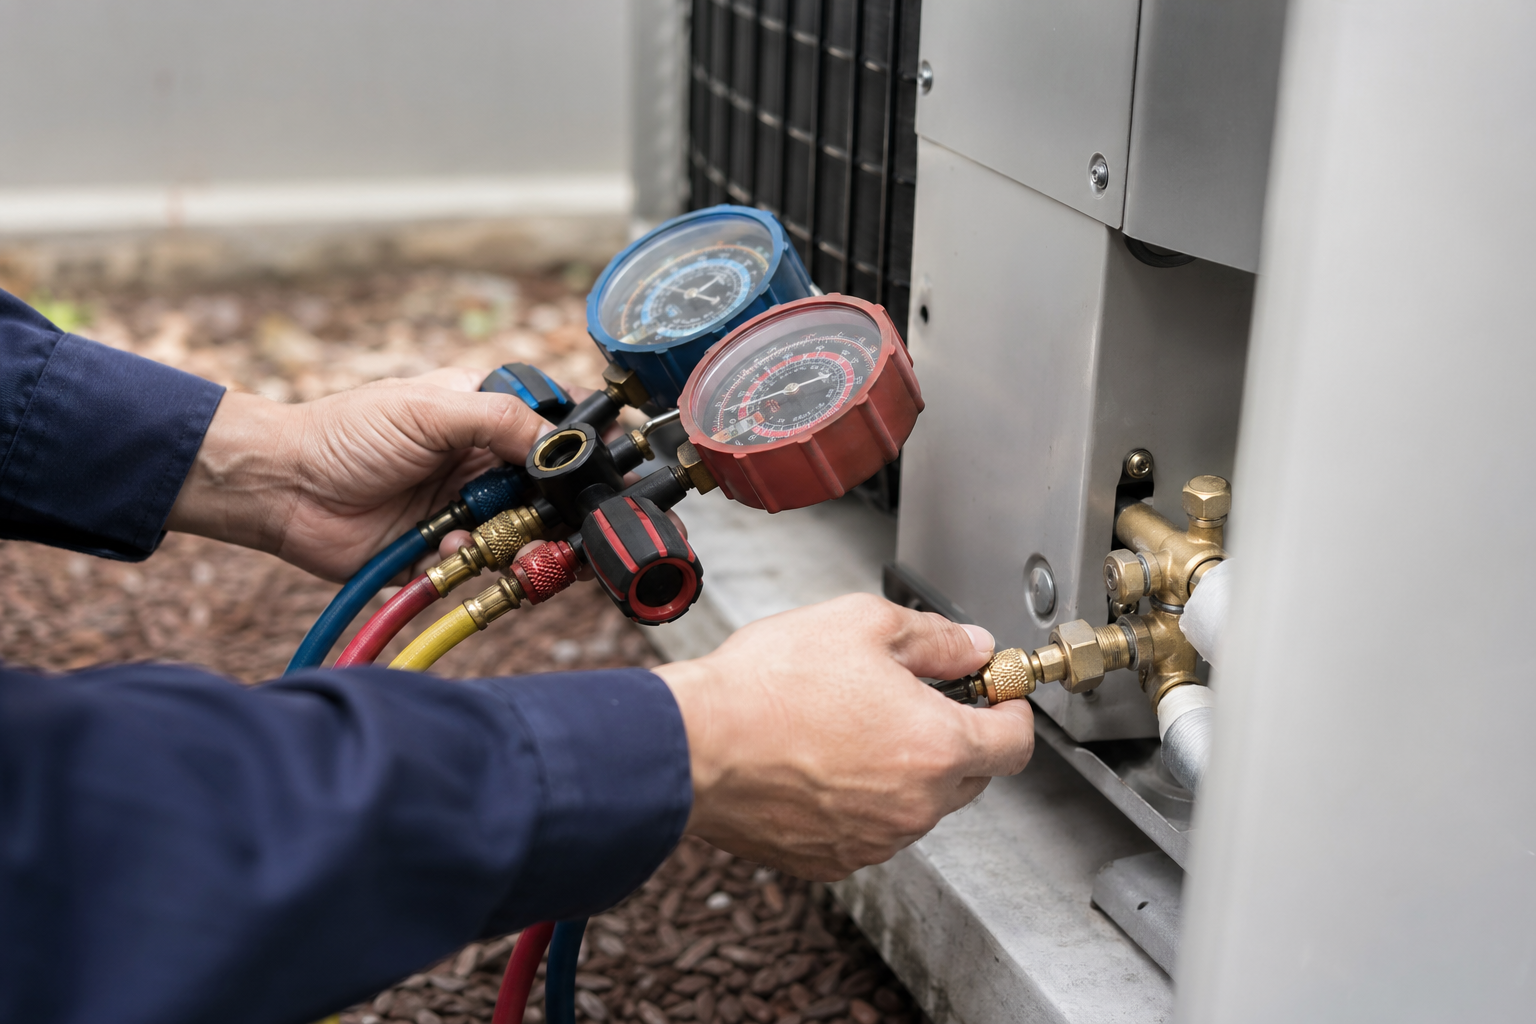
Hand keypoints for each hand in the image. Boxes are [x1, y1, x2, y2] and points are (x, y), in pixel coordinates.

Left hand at [167, 368, 550, 580]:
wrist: (285, 490)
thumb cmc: (346, 434)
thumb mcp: (429, 409)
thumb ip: (500, 420)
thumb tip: (561, 445)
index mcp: (483, 417)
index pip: (551, 428)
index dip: (576, 450)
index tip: (592, 469)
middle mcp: (480, 463)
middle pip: (550, 490)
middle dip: (560, 509)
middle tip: (565, 523)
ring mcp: (466, 508)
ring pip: (525, 532)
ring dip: (524, 539)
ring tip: (513, 542)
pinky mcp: (445, 550)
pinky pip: (482, 564)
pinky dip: (474, 558)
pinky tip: (448, 545)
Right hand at [653, 594, 1034, 880]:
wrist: (691, 743)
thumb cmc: (766, 686)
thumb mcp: (863, 623)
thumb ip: (935, 638)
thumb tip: (971, 647)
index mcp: (936, 747)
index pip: (1016, 743)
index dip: (1011, 710)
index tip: (995, 694)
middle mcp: (914, 806)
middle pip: (971, 776)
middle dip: (956, 735)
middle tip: (915, 698)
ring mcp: (873, 840)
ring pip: (918, 804)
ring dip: (904, 769)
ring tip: (851, 724)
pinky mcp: (831, 860)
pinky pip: (870, 829)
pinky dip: (861, 800)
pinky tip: (822, 759)